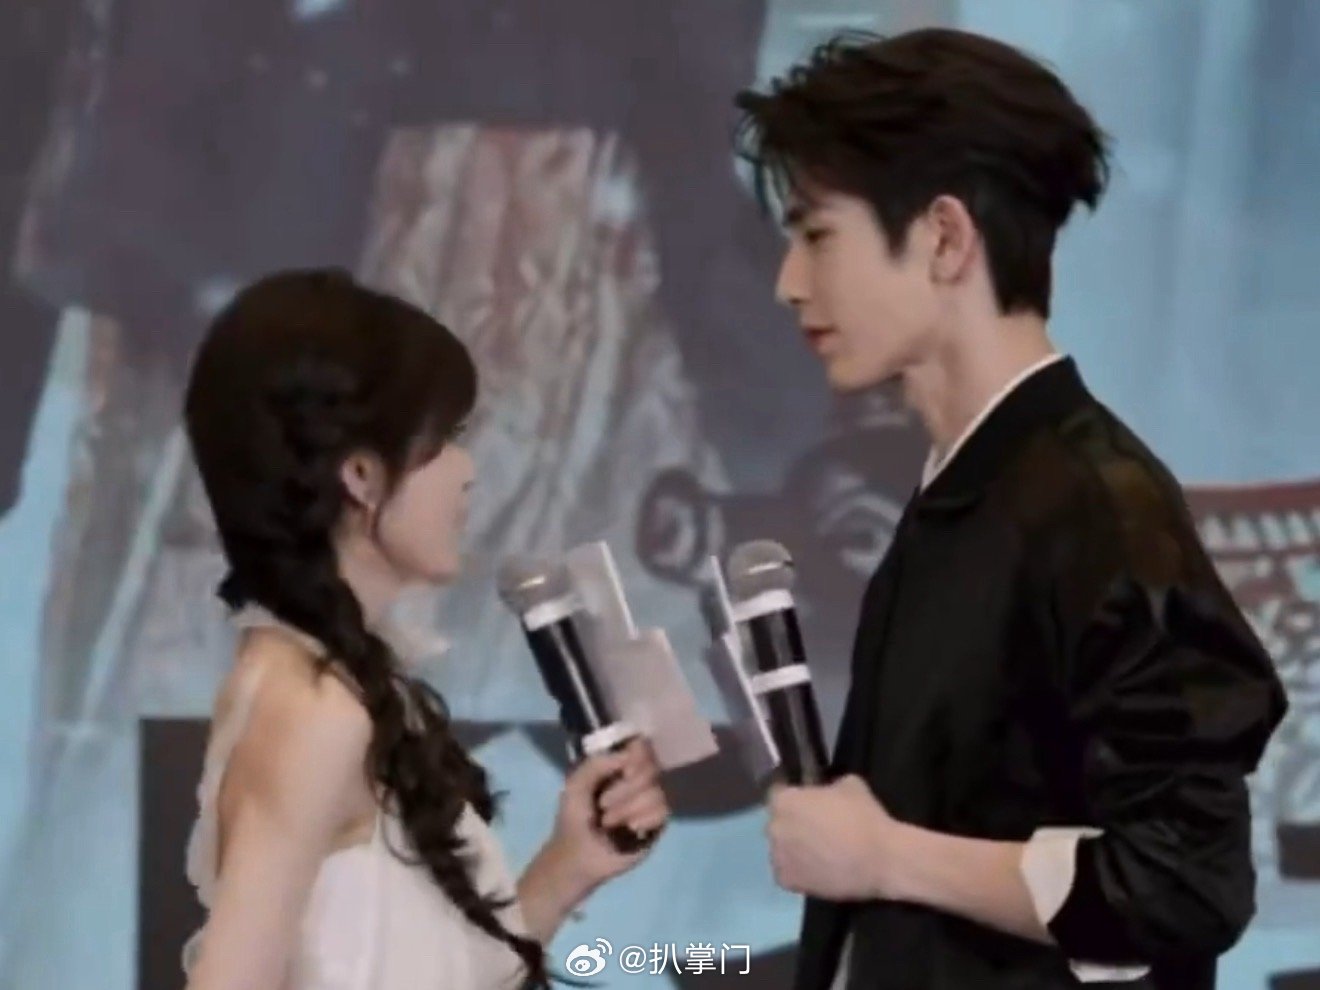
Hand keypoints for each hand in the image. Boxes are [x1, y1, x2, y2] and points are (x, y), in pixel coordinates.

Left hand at [544, 738, 669, 893]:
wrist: (576, 854)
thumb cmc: (574, 817)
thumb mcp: (576, 784)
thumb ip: (598, 763)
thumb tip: (629, 755)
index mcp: (619, 767)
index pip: (642, 748)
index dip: (640, 755)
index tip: (626, 770)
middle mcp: (639, 781)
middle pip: (652, 769)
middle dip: (625, 788)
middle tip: (603, 803)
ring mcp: (650, 802)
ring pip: (657, 792)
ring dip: (628, 808)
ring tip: (609, 822)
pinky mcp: (657, 824)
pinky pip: (663, 812)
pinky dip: (644, 819)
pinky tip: (630, 828)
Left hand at [766, 774, 905, 900]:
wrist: (880, 860)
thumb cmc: (863, 817)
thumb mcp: (849, 784)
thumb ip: (827, 786)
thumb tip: (825, 792)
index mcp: (784, 801)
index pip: (777, 793)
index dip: (793, 797)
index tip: (806, 802)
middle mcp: (774, 828)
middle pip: (779, 823)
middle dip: (793, 823)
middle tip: (816, 828)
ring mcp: (778, 857)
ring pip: (781, 849)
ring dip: (794, 848)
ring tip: (818, 853)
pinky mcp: (787, 882)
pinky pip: (786, 873)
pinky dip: (798, 871)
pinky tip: (817, 869)